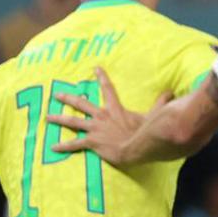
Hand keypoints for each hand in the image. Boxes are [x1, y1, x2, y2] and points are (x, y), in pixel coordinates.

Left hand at [50, 67, 165, 165]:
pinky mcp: (91, 143)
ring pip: (72, 122)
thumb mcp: (152, 116)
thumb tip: (171, 92)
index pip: (107, 89)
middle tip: (56, 94)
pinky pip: (74, 144)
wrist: (135, 149)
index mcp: (114, 109)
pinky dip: (63, 146)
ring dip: (59, 119)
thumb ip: (160, 103)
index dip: (101, 77)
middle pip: (81, 104)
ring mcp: (94, 129)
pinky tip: (52, 147)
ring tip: (47, 117)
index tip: (94, 68)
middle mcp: (101, 116)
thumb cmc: (143, 133)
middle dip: (68, 98)